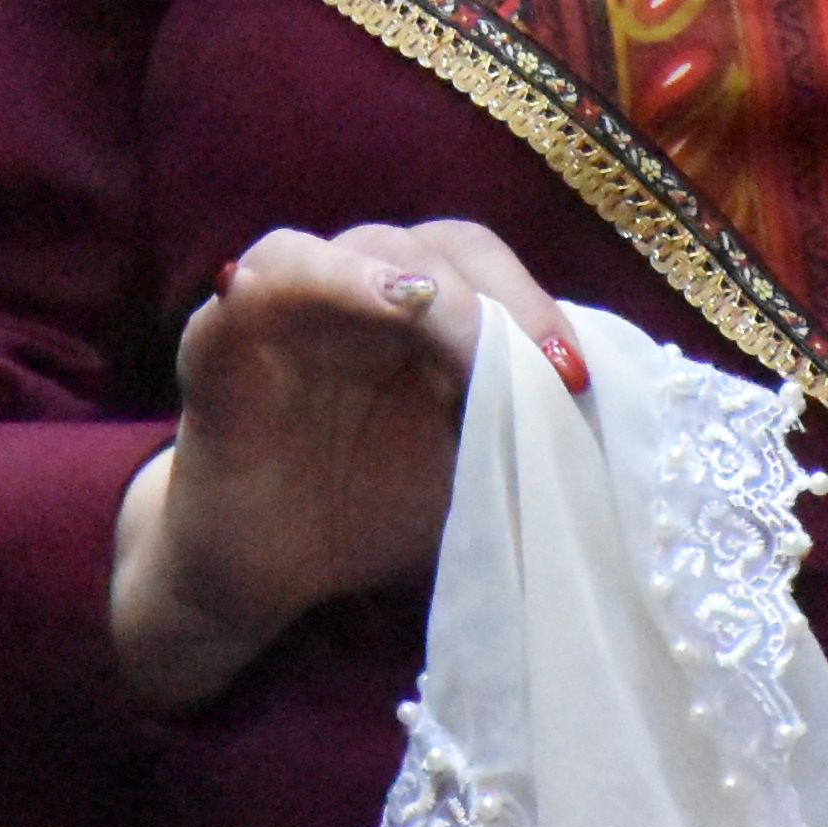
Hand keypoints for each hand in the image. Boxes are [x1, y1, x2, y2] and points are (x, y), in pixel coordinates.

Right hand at [107, 218, 582, 707]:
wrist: (263, 581)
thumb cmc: (368, 514)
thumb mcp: (466, 470)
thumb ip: (519, 427)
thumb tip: (606, 415)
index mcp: (419, 316)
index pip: (482, 265)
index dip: (532, 303)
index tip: (575, 376)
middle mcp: (357, 293)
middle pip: (430, 244)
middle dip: (490, 296)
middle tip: (530, 362)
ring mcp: (287, 307)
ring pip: (349, 246)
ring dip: (406, 276)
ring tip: (441, 316)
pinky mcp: (221, 340)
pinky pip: (259, 285)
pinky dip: (316, 279)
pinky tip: (367, 299)